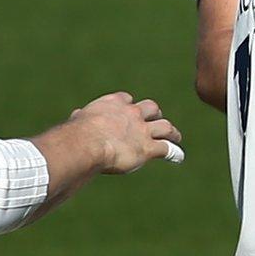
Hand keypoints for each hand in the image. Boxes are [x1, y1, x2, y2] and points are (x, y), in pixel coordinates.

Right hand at [68, 92, 183, 172]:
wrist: (87, 142)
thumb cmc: (77, 133)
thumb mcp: (78, 119)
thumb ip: (82, 116)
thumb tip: (77, 114)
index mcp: (113, 103)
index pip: (127, 99)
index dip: (130, 104)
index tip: (131, 108)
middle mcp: (131, 113)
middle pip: (151, 108)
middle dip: (155, 114)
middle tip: (157, 119)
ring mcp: (142, 130)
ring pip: (164, 126)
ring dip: (171, 132)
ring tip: (176, 136)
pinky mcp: (148, 147)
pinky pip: (166, 148)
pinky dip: (174, 152)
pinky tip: (178, 156)